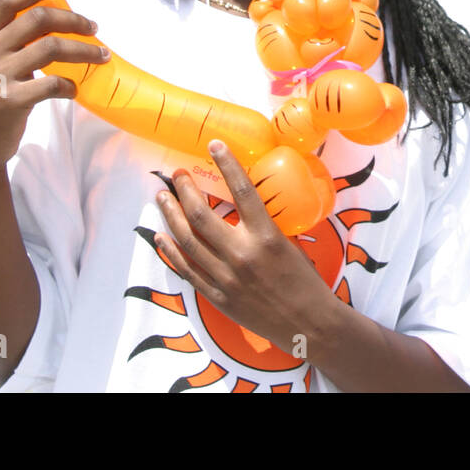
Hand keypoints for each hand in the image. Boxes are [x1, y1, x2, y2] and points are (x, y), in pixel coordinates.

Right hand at [0, 0, 108, 176]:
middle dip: (73, 20)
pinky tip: (75, 90)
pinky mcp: (10, 101)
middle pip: (37, 19)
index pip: (6, 0)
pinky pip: (52, 84)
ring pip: (51, 48)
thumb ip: (13, 41)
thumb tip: (57, 19)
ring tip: (102, 57)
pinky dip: (70, 85)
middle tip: (94, 27)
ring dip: (85, 51)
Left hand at [154, 140, 336, 353]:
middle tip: (178, 175)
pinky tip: (162, 236)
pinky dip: (171, 251)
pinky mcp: (217, 296)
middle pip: (203, 215)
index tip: (214, 145)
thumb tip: (242, 206)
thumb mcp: (290, 244)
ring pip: (188, 240)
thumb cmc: (305, 282)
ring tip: (162, 198)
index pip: (242, 191)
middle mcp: (243, 254)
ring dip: (171, 215)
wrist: (307, 324)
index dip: (227, 165)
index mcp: (267, 236)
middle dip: (185, 190)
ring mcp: (226, 277)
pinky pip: (187, 270)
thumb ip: (263, 227)